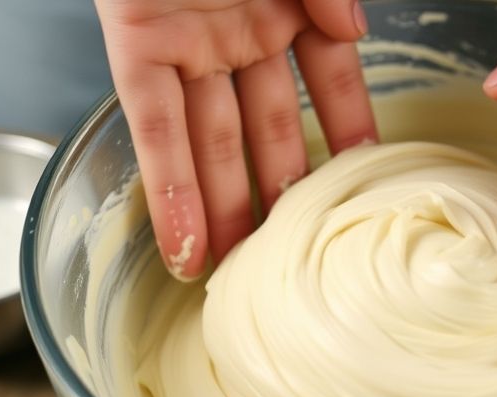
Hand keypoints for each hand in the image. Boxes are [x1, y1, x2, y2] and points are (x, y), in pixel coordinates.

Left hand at [96, 0, 377, 279]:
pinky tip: (184, 241)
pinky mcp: (135, 45)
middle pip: (266, 128)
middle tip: (290, 249)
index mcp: (284, 4)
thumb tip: (356, 30)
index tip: (361, 181)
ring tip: (234, 270)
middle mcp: (239, 32)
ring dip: (222, 209)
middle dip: (279, 193)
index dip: (347, 127)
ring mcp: (188, 44)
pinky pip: (153, 126)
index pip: (329, 80)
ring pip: (210, 141)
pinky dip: (168, 187)